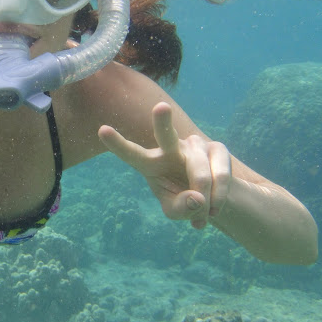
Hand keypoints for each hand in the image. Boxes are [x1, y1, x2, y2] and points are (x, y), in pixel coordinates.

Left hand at [98, 101, 231, 228]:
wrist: (212, 197)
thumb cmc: (183, 199)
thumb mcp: (176, 211)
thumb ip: (180, 209)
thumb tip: (198, 198)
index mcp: (150, 162)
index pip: (132, 153)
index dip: (117, 143)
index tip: (102, 130)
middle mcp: (171, 148)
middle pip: (166, 134)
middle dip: (163, 121)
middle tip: (161, 106)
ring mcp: (195, 145)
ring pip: (199, 174)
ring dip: (204, 202)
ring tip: (203, 215)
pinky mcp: (218, 149)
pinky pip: (220, 177)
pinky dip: (218, 199)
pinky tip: (214, 211)